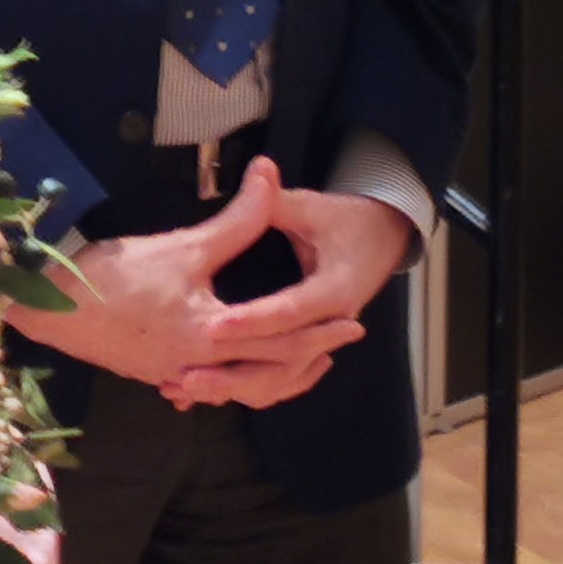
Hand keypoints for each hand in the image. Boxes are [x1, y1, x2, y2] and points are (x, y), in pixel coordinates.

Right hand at [4, 159, 364, 397]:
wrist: (48, 306)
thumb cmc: (112, 276)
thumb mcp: (183, 244)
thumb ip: (236, 217)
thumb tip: (268, 173)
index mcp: (211, 335)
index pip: (282, 338)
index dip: (320, 328)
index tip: (353, 319)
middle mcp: (198, 366)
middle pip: (269, 372)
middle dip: (309, 356)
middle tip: (342, 341)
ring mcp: (175, 375)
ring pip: (239, 388)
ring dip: (274, 375)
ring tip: (300, 360)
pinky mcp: (155, 374)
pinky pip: (207, 388)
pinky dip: (231, 382)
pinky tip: (235, 373)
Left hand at [158, 180, 412, 410]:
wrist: (381, 239)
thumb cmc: (347, 221)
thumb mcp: (313, 208)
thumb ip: (277, 201)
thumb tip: (259, 170)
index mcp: (335, 290)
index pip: (288, 312)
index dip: (251, 321)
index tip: (213, 326)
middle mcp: (329, 325)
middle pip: (280, 362)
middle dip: (231, 370)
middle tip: (184, 373)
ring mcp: (319, 342)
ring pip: (275, 381)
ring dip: (229, 386)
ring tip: (182, 387)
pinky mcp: (305, 349)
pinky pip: (272, 379)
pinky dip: (238, 386)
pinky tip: (196, 392)